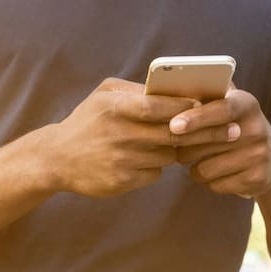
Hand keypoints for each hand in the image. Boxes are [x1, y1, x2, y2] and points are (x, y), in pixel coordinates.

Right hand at [42, 78, 196, 197]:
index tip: (201, 106)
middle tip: (214, 129)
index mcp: (114, 107)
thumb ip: (136, 90)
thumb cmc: (87, 121)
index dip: (183, 107)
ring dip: (170, 150)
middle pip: (171, 134)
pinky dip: (154, 167)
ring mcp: (120, 160)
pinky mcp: (121, 181)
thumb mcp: (104, 95)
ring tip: (159, 144)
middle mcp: (118, 134)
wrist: (56, 158)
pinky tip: (141, 160)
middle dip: (196, 132)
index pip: (157, 107)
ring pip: (167, 155)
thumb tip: (175, 92)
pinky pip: (155, 174)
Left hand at [167, 87, 270, 197]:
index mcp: (247, 104)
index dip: (196, 118)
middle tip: (175, 143)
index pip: (221, 109)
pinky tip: (215, 172)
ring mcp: (259, 156)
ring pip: (205, 168)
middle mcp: (257, 129)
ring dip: (193, 166)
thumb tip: (169, 85)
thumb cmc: (235, 126)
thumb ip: (206, 94)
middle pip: (205, 143)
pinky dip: (207, 181)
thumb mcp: (228, 104)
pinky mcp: (257, 179)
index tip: (173, 125)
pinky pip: (214, 185)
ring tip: (199, 158)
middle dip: (183, 145)